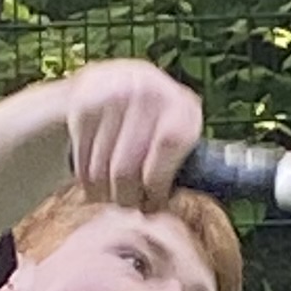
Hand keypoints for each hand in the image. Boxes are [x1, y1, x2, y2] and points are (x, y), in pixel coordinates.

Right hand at [62, 60, 202, 207]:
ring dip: (103, 194)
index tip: (152, 205)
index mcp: (183, 105)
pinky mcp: (83, 103)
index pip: (170, 144)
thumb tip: (209, 195)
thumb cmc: (152, 127)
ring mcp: (114, 93)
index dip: (158, 183)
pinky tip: (94, 181)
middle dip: (126, 198)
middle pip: (127, 169)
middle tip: (128, 206)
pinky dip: (85, 180)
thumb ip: (190, 165)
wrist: (108, 84)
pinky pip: (81, 161)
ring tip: (111, 196)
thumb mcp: (177, 137)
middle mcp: (150, 90)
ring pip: (100, 171)